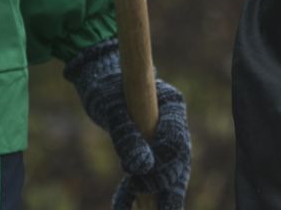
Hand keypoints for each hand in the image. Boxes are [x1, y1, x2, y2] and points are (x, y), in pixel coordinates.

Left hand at [64, 38, 190, 209]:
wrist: (101, 83)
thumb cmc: (106, 89)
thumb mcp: (111, 109)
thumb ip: (126, 136)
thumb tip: (142, 167)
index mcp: (172, 104)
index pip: (176, 140)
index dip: (163, 161)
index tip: (140, 174)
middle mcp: (175, 122)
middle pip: (179, 160)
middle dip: (161, 182)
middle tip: (137, 190)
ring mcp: (167, 137)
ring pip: (171, 173)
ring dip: (155, 193)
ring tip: (131, 203)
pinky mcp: (155, 149)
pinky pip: (155, 176)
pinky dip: (141, 192)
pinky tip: (122, 202)